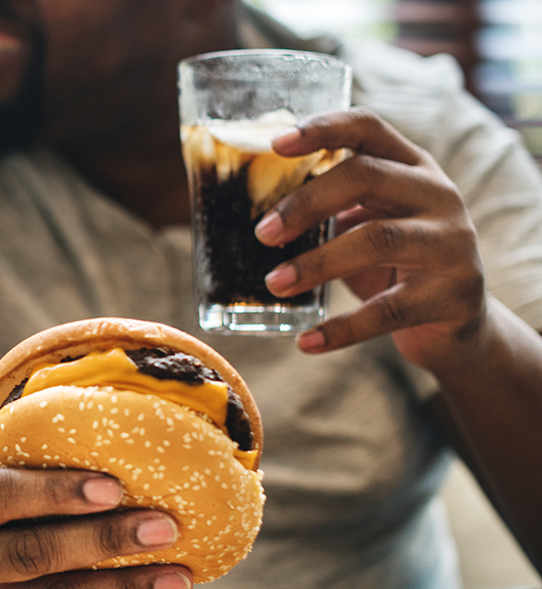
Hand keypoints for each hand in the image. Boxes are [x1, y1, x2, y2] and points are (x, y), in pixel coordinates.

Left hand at [255, 108, 487, 369]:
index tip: (275, 143)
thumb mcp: (364, 226)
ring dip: (317, 263)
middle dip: (307, 202)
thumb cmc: (394, 266)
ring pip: (377, 240)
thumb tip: (250, 211)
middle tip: (262, 233)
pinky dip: (341, 328)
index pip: (369, 128)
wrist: (456, 326)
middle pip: (367, 176)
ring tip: (275, 283)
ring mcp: (452, 242)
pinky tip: (305, 342)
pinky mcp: (454, 294)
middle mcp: (438, 194)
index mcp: (411, 167)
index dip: (323, 128)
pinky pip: (388, 310)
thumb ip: (326, 211)